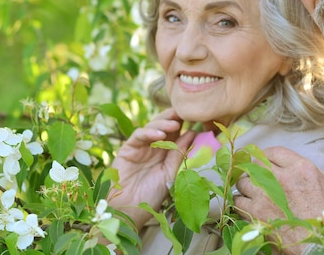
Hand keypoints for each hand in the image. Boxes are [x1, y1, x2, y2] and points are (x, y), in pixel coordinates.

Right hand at [107, 109, 194, 229]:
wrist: (129, 210)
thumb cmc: (151, 195)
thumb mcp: (170, 173)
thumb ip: (178, 153)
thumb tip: (192, 133)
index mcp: (166, 152)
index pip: (175, 132)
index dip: (184, 123)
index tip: (195, 117)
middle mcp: (153, 147)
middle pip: (163, 125)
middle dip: (173, 117)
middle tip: (184, 113)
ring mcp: (140, 147)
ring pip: (151, 127)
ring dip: (163, 123)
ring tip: (174, 124)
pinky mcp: (128, 149)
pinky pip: (139, 135)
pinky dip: (149, 132)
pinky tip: (159, 134)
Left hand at [234, 147, 323, 254]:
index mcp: (301, 168)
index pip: (274, 151)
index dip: (268, 156)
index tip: (268, 162)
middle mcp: (280, 178)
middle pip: (255, 163)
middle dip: (255, 168)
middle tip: (258, 176)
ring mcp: (266, 196)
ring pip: (243, 181)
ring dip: (246, 185)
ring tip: (251, 190)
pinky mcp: (256, 214)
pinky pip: (238, 201)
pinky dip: (240, 202)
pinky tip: (247, 205)